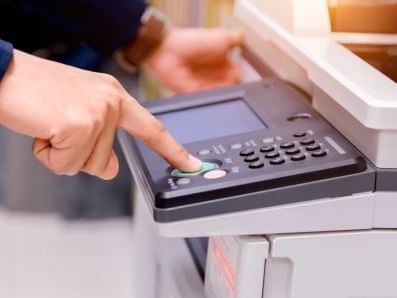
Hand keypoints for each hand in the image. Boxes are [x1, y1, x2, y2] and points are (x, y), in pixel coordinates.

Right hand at [0, 50, 201, 178]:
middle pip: (106, 162)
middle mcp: (111, 102)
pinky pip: (67, 165)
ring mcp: (98, 113)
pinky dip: (48, 156)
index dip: (172, 150)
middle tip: (57, 128)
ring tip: (49, 126)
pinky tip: (42, 130)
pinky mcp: (80, 125)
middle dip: (77, 156)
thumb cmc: (36, 91)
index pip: (151, 128)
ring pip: (87, 166)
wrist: (3, 74)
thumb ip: (100, 142)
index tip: (190, 165)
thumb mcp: (78, 116)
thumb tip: (111, 170)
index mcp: (113, 96)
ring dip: (61, 155)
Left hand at [143, 28, 242, 93]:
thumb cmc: (191, 42)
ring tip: (222, 92)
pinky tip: (212, 96)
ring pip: (220, 97)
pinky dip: (210, 101)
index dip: (243, 80)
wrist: (167, 51)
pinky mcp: (195, 95)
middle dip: (233, 91)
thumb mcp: (221, 37)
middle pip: (231, 89)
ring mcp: (205, 86)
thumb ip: (237, 39)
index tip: (245, 81)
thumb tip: (248, 40)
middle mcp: (215, 76)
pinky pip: (206, 102)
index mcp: (223, 63)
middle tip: (233, 89)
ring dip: (222, 97)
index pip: (239, 76)